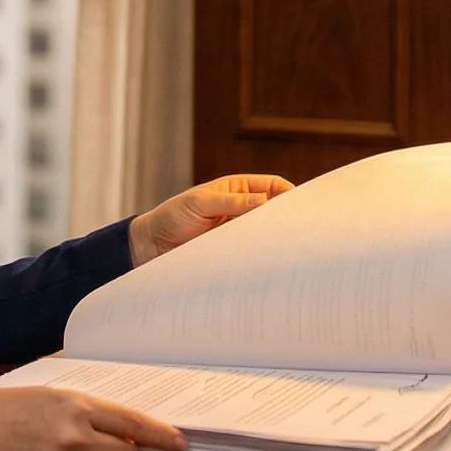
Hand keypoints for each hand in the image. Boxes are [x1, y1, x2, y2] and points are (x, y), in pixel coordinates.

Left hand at [128, 174, 294, 265]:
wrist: (150, 246)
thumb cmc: (171, 217)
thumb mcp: (199, 203)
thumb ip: (231, 202)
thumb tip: (264, 201)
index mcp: (236, 189)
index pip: (272, 187)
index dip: (289, 194)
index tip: (300, 207)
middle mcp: (242, 209)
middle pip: (274, 212)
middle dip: (287, 220)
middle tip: (301, 231)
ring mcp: (238, 232)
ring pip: (266, 235)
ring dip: (274, 241)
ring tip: (286, 249)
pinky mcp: (233, 253)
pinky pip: (253, 253)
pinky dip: (261, 257)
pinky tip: (268, 263)